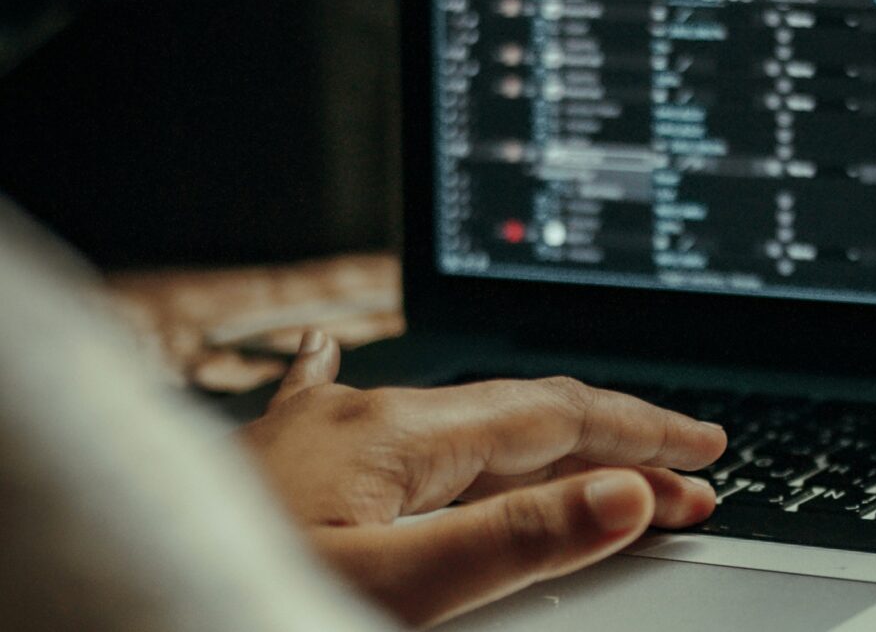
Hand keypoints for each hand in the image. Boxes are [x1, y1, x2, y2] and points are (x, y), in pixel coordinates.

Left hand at [239, 331, 726, 627]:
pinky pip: (362, 410)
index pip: (554, 418)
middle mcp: (361, 415)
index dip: (640, 435)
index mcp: (395, 433)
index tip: (704, 456)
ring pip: (462, 420)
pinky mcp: (288, 463)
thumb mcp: (390, 586)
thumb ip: (510, 539)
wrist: (86, 607)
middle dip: (613, 439)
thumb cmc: (221, 596)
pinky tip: (336, 355)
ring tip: (601, 453)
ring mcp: (321, 433)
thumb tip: (620, 493)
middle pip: (519, 413)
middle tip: (688, 468)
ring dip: (543, 438)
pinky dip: (393, 404)